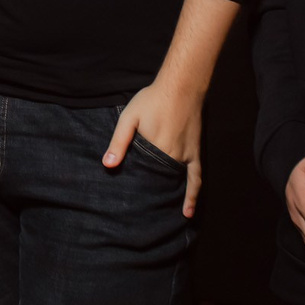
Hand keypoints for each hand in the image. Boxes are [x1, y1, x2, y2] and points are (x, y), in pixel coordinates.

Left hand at [104, 81, 203, 217]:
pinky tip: (188, 210)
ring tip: (159, 217)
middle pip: (158, 183)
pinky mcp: (195, 152)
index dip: (135, 192)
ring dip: (168, 198)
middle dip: (150, 199)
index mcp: (155, 150)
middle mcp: (172, 157)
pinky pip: (196, 177)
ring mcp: (185, 156)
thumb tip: (107, 165)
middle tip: (139, 218)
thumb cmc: (152, 100)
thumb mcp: (129, 118)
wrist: (181, 86)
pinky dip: (193, 194)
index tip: (127, 209)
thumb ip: (118, 142)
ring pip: (175, 183)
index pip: (142, 178)